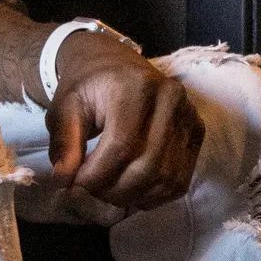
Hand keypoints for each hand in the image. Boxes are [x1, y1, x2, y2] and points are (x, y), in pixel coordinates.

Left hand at [47, 41, 201, 211]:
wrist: (114, 64)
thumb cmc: (87, 86)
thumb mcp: (64, 107)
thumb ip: (64, 143)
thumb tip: (64, 181)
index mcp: (135, 86)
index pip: (121, 146)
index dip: (96, 176)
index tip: (74, 185)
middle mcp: (169, 98)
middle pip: (147, 166)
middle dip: (114, 190)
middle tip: (91, 191)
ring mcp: (189, 115)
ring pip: (165, 178)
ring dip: (133, 196)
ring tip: (108, 190)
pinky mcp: (197, 131)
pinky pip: (179, 180)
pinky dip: (154, 196)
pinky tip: (131, 191)